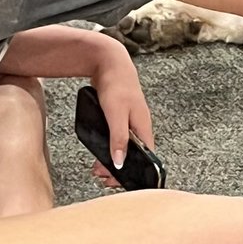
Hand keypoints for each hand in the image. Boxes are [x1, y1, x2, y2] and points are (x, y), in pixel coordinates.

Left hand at [88, 34, 154, 176]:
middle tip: (102, 176)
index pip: (145, 160)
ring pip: (124, 148)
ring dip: (112, 159)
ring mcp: (130, 123)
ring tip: (98, 167)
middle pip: (133, 156)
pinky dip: (110, 147)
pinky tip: (100, 149)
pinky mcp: (120, 118)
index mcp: (144, 129)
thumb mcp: (116, 115)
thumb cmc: (116, 85)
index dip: (133, 173)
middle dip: (118, 169)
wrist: (109, 62)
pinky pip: (117, 138)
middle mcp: (140, 128)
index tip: (117, 181)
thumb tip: (120, 163)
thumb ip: (119, 139)